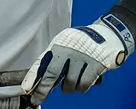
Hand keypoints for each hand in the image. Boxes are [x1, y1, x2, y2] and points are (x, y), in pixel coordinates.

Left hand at [20, 14, 134, 105]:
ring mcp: (83, 57)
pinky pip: (84, 85)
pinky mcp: (96, 65)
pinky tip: (85, 80)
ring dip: (69, 87)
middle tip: (37, 100)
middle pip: (52, 73)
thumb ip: (53, 59)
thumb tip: (38, 79)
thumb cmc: (82, 43)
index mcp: (59, 44)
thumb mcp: (65, 45)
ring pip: (70, 84)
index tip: (26, 89)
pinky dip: (82, 87)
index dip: (33, 76)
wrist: (109, 34)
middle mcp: (69, 49)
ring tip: (73, 80)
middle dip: (43, 89)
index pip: (43, 61)